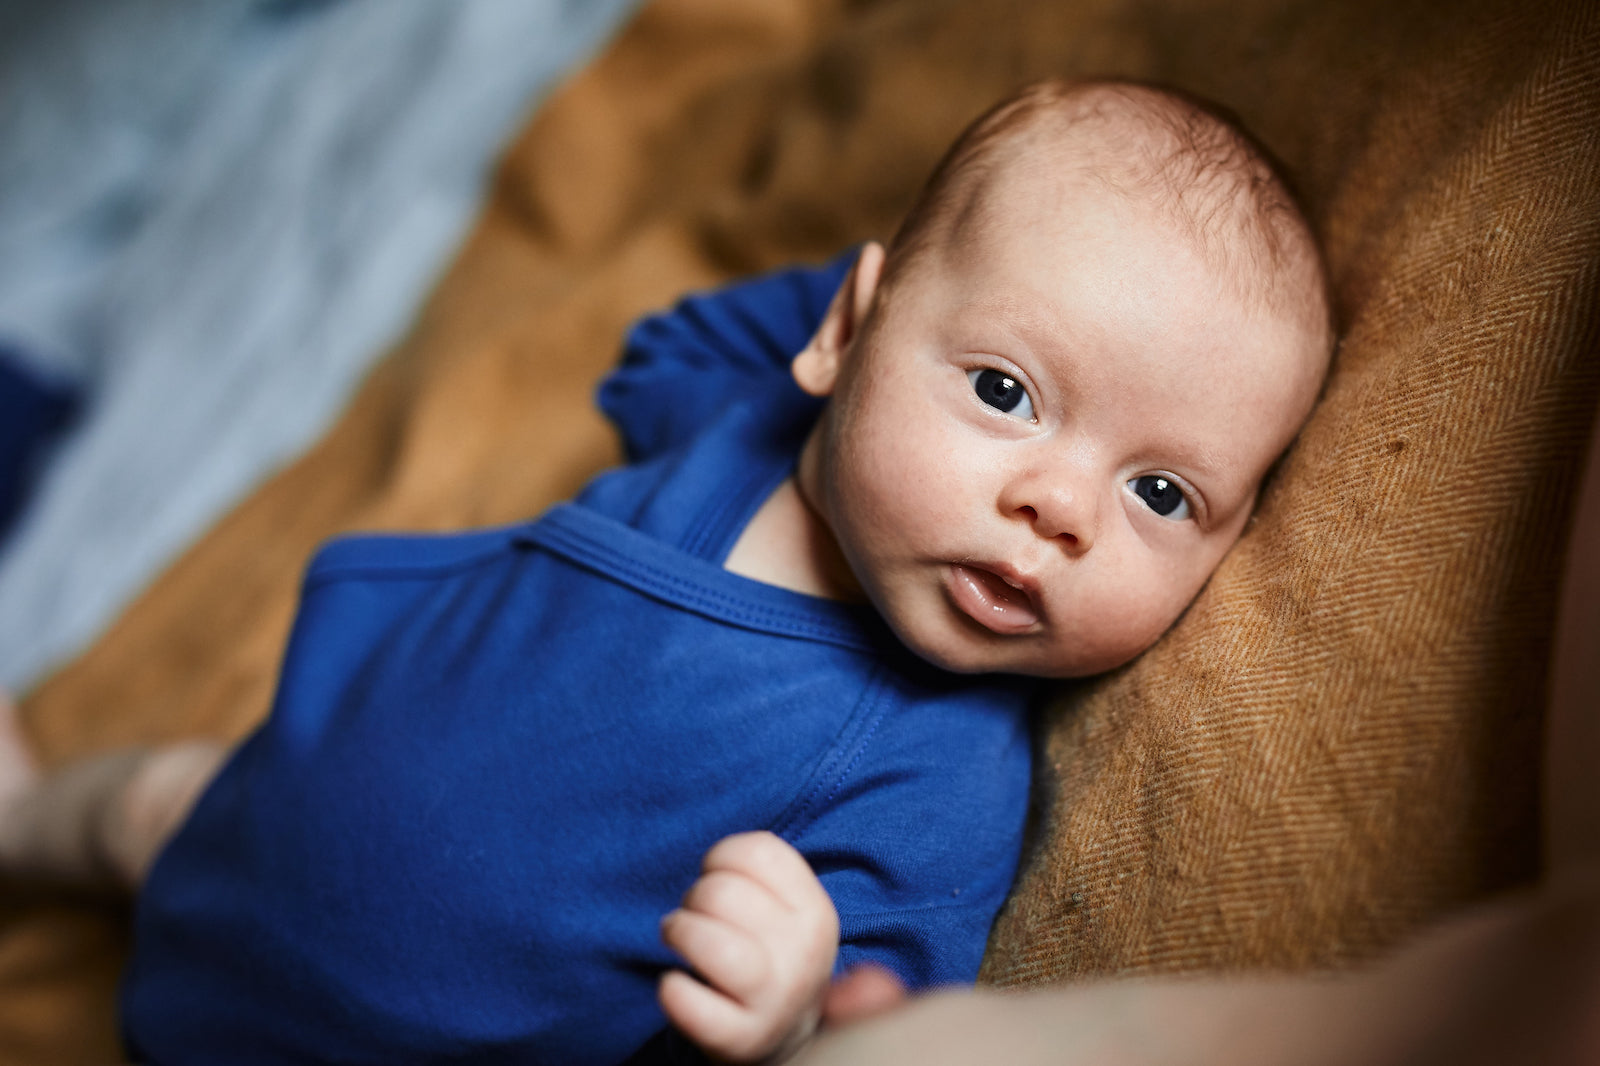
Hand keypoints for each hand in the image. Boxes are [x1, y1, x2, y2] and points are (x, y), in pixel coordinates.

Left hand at [660, 831, 838, 1062]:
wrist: (787, 1031)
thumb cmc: (771, 954)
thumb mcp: (786, 911)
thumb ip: (758, 875)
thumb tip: (711, 863)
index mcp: (815, 912)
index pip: (760, 851)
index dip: (722, 856)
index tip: (719, 878)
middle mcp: (803, 954)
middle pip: (723, 893)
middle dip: (695, 897)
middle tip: (697, 916)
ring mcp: (776, 999)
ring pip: (712, 944)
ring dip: (680, 932)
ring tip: (677, 939)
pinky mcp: (743, 1038)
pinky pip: (690, 1004)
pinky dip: (672, 989)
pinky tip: (674, 984)